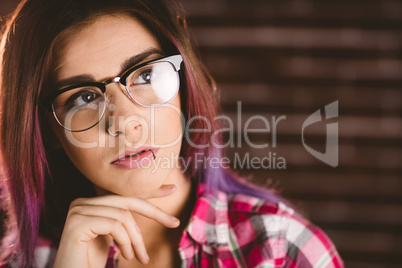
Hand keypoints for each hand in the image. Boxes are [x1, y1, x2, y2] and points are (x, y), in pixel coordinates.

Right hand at [53, 184, 179, 267]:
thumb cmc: (90, 263)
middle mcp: (82, 203)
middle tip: (174, 222)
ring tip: (138, 257)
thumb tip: (149, 208)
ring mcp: (78, 211)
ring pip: (123, 215)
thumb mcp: (113, 237)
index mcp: (90, 204)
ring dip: (136, 239)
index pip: (124, 194)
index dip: (150, 192)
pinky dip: (125, 241)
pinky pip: (114, 224)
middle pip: (127, 201)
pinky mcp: (77, 223)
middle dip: (154, 212)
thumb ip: (124, 222)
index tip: (172, 189)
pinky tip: (125, 256)